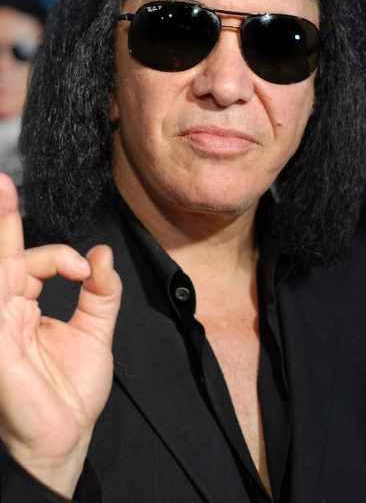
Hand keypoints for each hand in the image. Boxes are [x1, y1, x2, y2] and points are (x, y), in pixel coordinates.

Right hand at [0, 174, 121, 498]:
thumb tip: (103, 255)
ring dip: (2, 231)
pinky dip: (6, 267)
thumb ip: (100, 292)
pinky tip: (12, 257)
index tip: (82, 267)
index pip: (30, 262)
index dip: (56, 253)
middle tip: (3, 181)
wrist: (65, 436)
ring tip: (3, 191)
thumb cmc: (71, 393)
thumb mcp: (95, 332)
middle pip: (3, 254)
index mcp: (25, 308)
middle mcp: (5, 310)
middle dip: (2, 216)